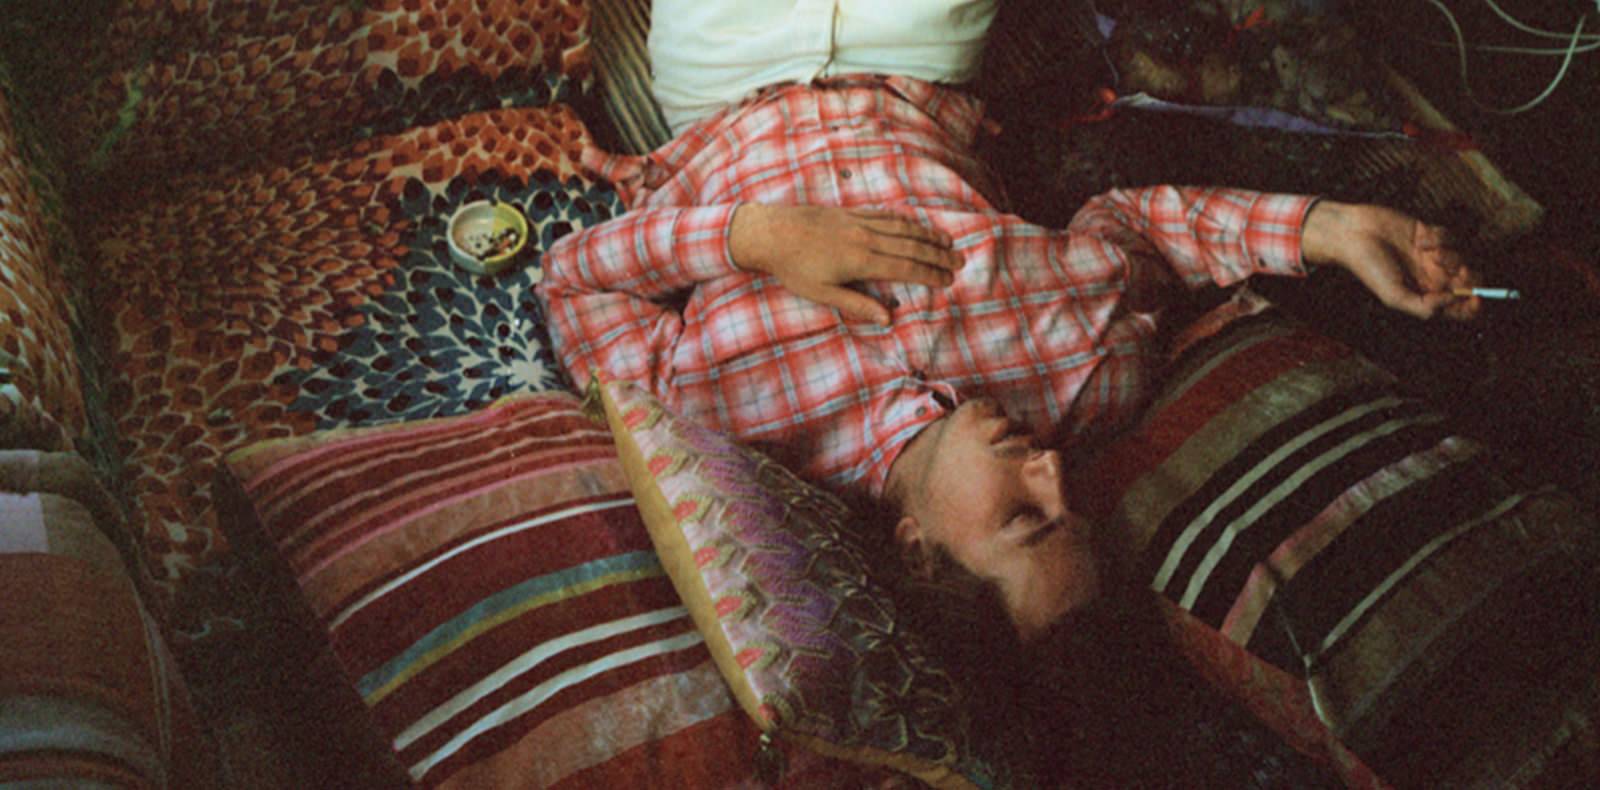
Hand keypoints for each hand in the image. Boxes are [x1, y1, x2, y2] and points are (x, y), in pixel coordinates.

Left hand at [729, 203, 963, 324]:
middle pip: (911, 246)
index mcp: (861, 261)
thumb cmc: (793, 268)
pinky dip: (906, 220)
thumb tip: (888, 318)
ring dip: (928, 235)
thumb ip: (857, 305)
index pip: (905, 268)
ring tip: (948, 242)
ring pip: (903, 228)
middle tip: (959, 262)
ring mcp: (860, 222)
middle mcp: (866, 238)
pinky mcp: (851, 213)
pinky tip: (916, 224)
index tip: (949, 280)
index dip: (930, 274)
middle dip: (937, 255)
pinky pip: (886, 215)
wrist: (771, 232)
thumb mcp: (822, 293)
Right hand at [1301, 201, 1480, 320]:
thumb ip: (1423, 307)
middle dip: (1470, 278)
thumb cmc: (1368, 268)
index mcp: (1424, 296)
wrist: (1354, 235)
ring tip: (1428, 252)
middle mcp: (1431, 278)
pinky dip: (1440, 237)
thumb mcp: (1394, 296)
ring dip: (1451, 255)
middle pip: (1468, 283)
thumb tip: (1452, 301)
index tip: (1477, 298)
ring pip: (1461, 257)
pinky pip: (1450, 236)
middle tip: (1461, 272)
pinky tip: (1421, 238)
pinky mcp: (1430, 234)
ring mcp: (1432, 256)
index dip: (1473, 306)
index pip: (1458, 308)